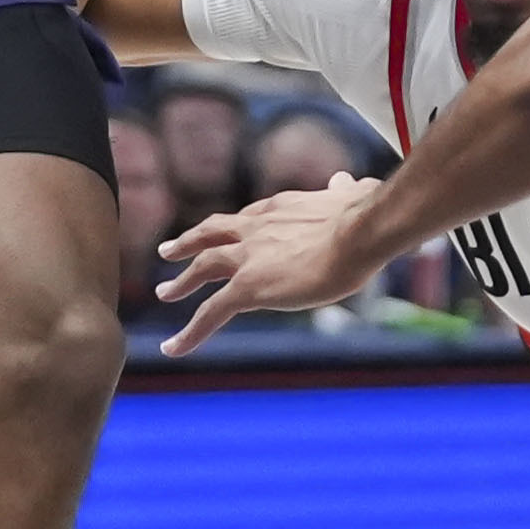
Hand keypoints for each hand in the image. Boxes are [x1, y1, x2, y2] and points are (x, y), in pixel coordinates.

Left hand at [153, 180, 387, 353]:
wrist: (358, 233)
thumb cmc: (365, 215)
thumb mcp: (352, 195)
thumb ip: (344, 190)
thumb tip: (347, 180)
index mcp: (280, 208)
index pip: (249, 218)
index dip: (236, 227)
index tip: (228, 231)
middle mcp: (256, 228)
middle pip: (213, 233)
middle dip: (190, 241)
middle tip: (168, 249)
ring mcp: (248, 257)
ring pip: (203, 268)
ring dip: (181, 281)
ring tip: (164, 292)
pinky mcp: (247, 288)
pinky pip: (210, 313)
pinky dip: (189, 332)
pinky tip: (174, 348)